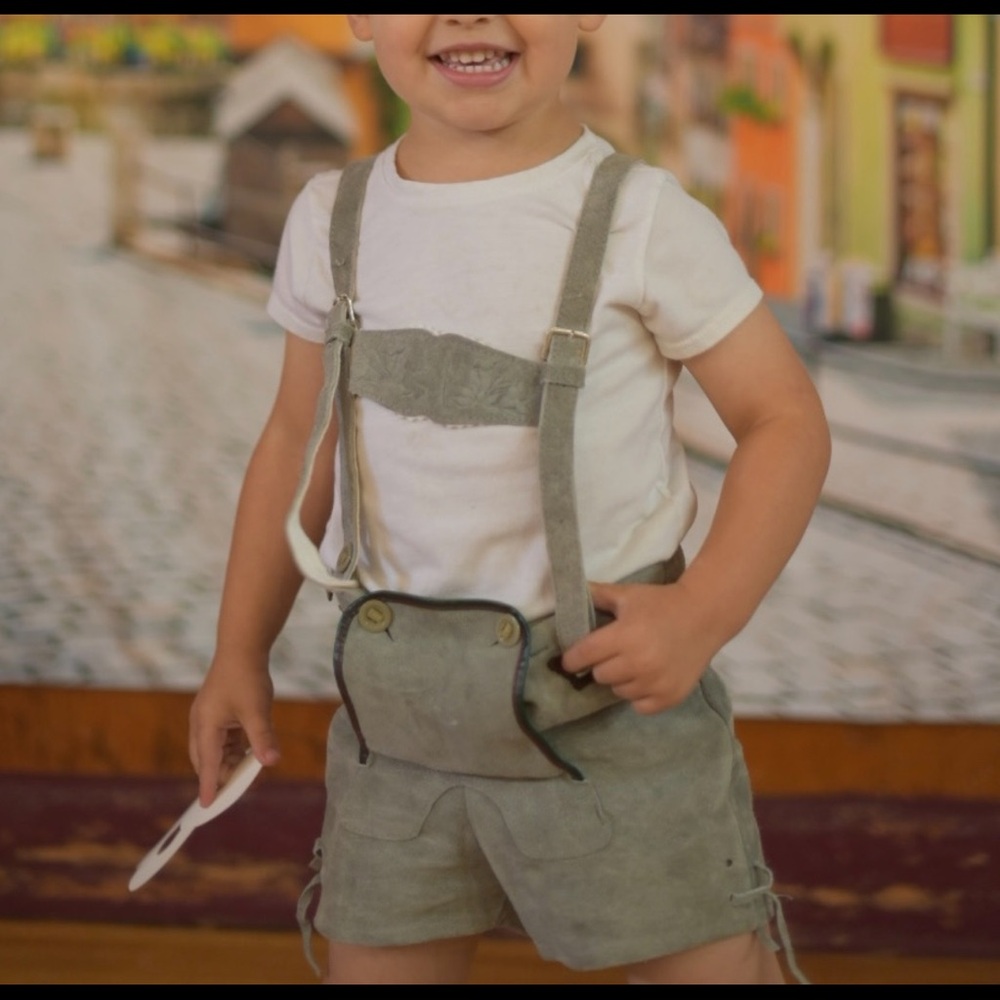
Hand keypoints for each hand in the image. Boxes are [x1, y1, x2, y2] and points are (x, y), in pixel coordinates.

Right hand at [189, 653, 280, 806]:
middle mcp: (202, 723)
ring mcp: (209, 717)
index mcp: (205, 725)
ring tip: (247, 773)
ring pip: (217, 750)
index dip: (210, 785)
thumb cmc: (247, 677)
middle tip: (236, 792)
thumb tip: (271, 762)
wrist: (243, 648)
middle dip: (221, 775)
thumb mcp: (257, 710)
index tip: (207, 807)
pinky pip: (224, 739)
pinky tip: (249, 753)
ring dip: (230, 762)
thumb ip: (262, 738)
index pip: (208, 764)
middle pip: (208, 759)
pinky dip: (234, 749)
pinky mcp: (219, 712)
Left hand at [560, 580, 722, 715]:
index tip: (571, 660)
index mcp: (624, 636)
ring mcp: (655, 683)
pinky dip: (639, 695)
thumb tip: (571, 590)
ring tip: (634, 663)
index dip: (572, 659)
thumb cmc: (661, 603)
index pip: (584, 655)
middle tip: (614, 653)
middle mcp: (638, 663)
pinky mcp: (669, 697)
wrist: (704, 616)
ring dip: (620, 680)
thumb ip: (598, 594)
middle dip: (601, 665)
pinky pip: (639, 706)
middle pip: (599, 676)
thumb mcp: (628, 595)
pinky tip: (647, 677)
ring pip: (618, 691)